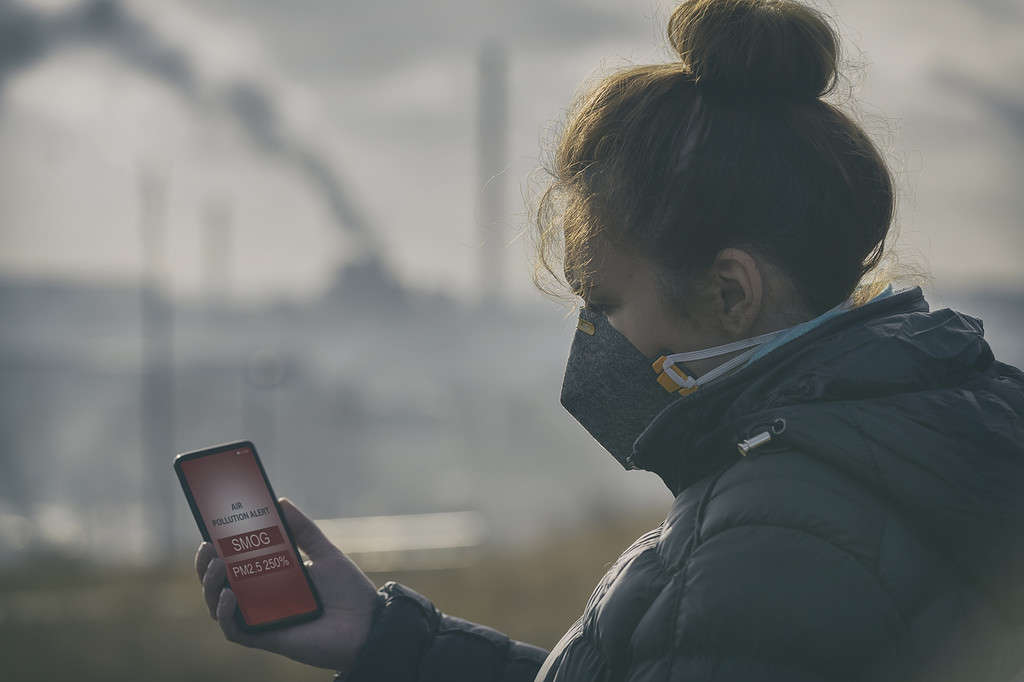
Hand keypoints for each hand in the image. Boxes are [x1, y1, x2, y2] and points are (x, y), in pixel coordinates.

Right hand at [195, 497, 378, 672]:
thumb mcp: (325, 553)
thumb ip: (303, 530)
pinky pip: (234, 630)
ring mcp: (260, 617)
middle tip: (209, 544)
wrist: (368, 624)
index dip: (216, 546)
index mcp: (271, 576)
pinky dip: (225, 612)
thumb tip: (280, 501)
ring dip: (211, 584)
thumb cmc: (348, 591)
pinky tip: (232, 594)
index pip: (235, 561)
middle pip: (219, 582)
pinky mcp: (265, 637)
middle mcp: (261, 597)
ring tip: (219, 563)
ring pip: (218, 605)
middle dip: (206, 563)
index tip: (209, 526)